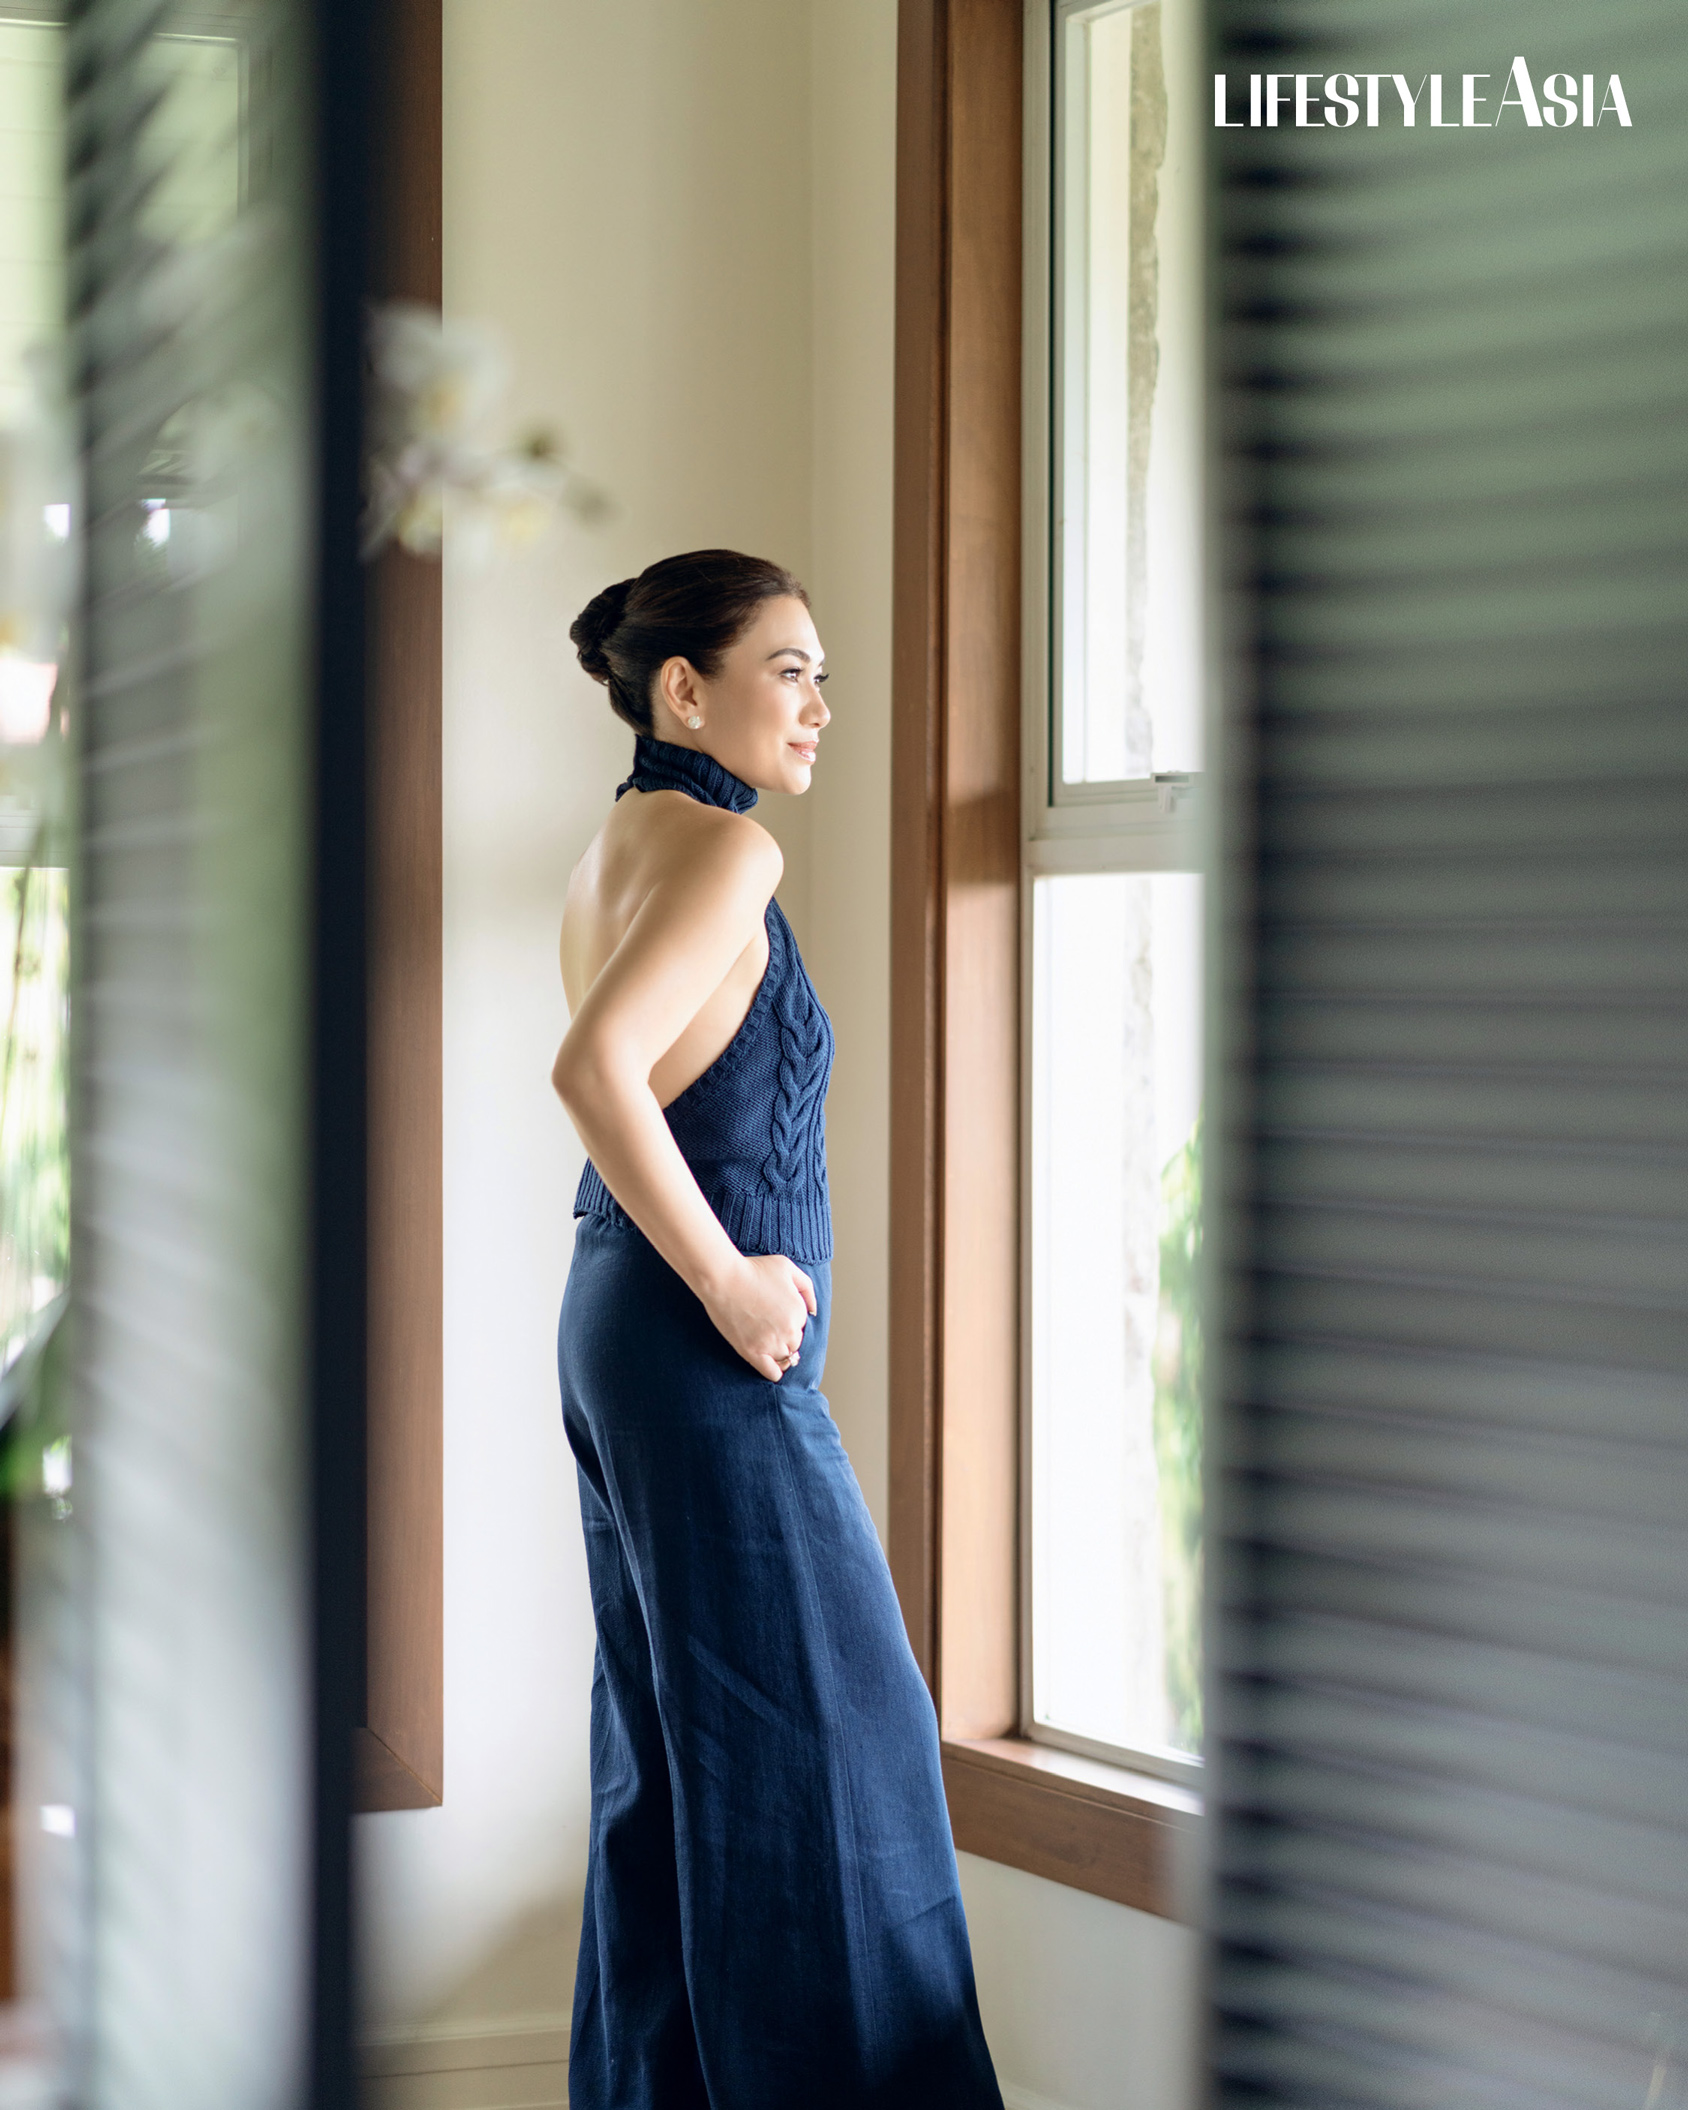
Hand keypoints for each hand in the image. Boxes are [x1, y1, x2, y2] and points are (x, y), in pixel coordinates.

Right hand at [701, 1253, 816, 1379]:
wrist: (723, 1279)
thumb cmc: (753, 1269)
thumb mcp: (787, 1267)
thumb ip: (806, 1287)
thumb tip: (813, 1311)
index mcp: (800, 1311)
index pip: (802, 1326)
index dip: (789, 1320)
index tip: (775, 1314)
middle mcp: (790, 1330)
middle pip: (795, 1343)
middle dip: (785, 1336)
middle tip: (767, 1326)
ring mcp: (772, 1343)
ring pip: (785, 1358)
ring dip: (779, 1352)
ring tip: (765, 1341)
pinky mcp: (753, 1352)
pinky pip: (772, 1373)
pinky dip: (774, 1372)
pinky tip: (769, 1364)